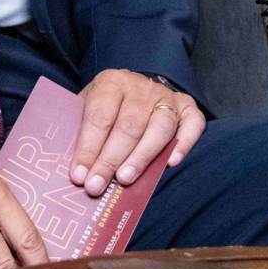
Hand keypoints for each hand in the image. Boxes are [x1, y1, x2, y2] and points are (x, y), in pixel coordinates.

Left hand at [69, 69, 204, 197]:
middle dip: (110, 159)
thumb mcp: (85, 109)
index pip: (100, 117)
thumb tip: (75, 170)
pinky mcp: (187, 106)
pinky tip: (171, 163)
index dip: (88, 148)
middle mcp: (141, 86)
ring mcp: (166, 96)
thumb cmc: (105, 108)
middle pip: (128, 126)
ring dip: (141, 156)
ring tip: (124, 179)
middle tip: (97, 186)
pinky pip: (192, 124)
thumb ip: (80, 132)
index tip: (79, 176)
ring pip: (159, 127)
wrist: (133, 89)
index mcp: (111, 82)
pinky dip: (184, 143)